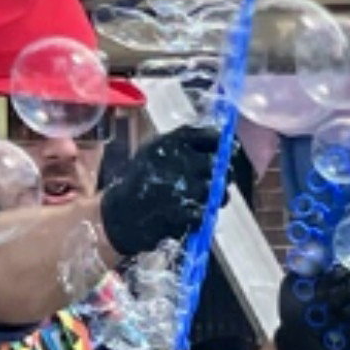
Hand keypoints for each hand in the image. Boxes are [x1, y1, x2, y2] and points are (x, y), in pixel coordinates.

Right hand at [97, 125, 225, 259]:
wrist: (119, 215)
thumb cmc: (141, 183)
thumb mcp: (153, 154)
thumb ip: (181, 148)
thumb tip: (219, 143)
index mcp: (166, 144)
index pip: (201, 134)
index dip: (219, 141)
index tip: (230, 147)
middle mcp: (172, 161)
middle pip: (214, 164)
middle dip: (225, 174)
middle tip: (224, 180)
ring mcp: (176, 187)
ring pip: (214, 190)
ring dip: (218, 197)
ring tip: (210, 200)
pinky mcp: (179, 212)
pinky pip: (205, 212)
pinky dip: (203, 215)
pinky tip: (195, 214)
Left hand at [275, 266, 349, 349]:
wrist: (300, 344)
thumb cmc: (294, 314)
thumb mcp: (290, 287)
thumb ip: (301, 268)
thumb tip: (315, 250)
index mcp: (333, 278)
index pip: (344, 269)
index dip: (338, 276)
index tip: (326, 286)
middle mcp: (348, 289)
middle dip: (344, 294)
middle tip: (330, 307)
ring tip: (342, 318)